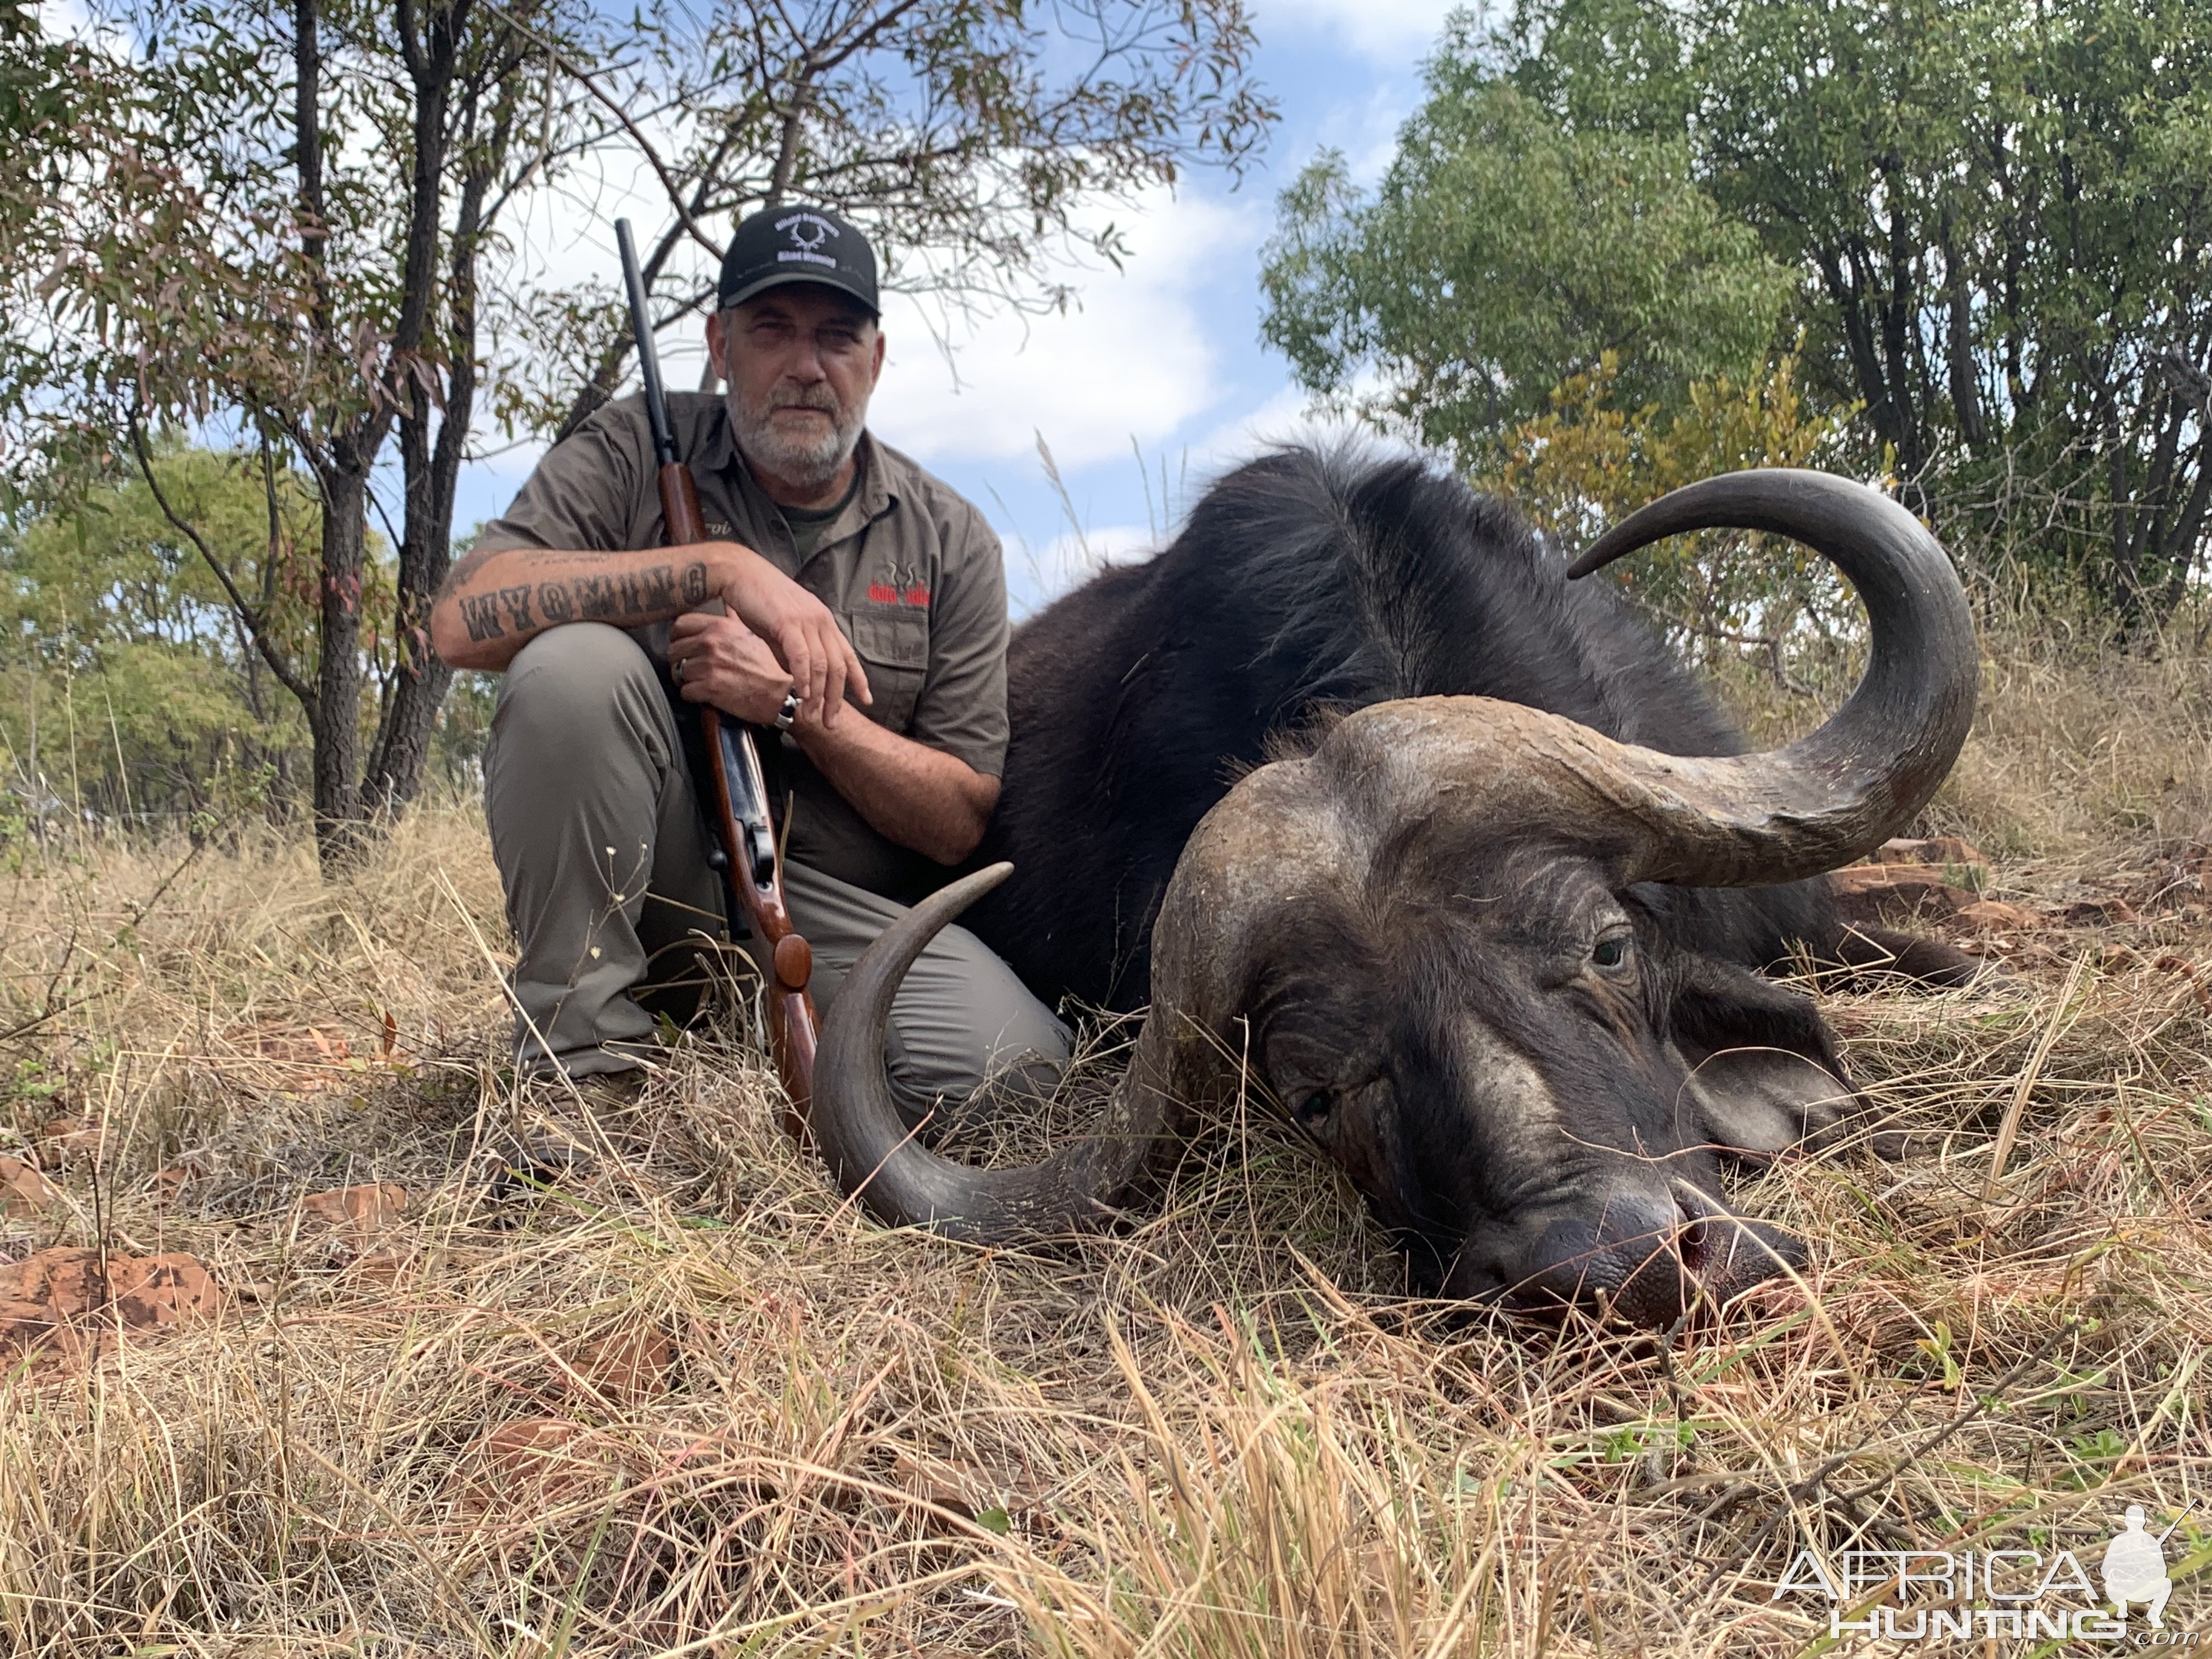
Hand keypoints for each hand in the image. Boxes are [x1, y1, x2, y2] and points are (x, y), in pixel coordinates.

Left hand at [668, 613, 797, 725]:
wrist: (781, 694)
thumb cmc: (769, 667)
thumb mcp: (752, 635)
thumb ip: (734, 620)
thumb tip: (728, 604)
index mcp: (720, 627)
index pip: (680, 625)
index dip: (678, 638)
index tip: (684, 647)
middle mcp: (711, 643)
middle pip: (674, 650)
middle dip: (680, 661)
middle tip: (691, 669)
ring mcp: (708, 665)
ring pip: (678, 672)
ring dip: (686, 680)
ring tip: (700, 683)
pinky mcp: (708, 688)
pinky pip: (685, 692)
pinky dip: (693, 696)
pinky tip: (705, 694)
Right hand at [708, 544, 869, 725]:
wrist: (738, 573)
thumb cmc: (758, 600)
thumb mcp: (783, 627)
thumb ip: (794, 650)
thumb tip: (798, 675)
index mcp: (823, 620)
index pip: (847, 654)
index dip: (859, 679)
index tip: (867, 700)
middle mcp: (821, 620)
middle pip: (838, 666)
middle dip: (836, 698)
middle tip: (831, 723)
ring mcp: (807, 620)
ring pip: (822, 665)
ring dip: (818, 695)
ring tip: (811, 716)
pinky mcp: (788, 622)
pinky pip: (801, 656)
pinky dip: (803, 677)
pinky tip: (801, 694)